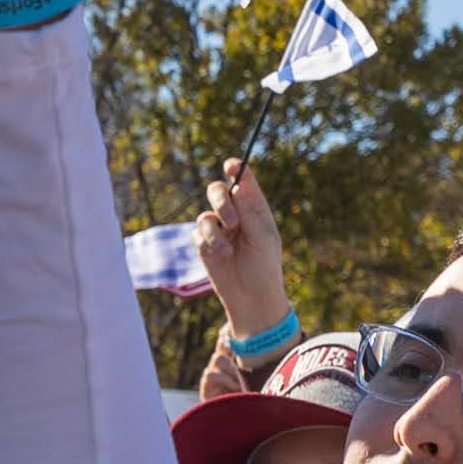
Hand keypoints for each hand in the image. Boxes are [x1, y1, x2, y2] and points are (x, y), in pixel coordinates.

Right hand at [193, 157, 289, 339]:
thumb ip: (250, 211)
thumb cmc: (264, 266)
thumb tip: (238, 184)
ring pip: (205, 214)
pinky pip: (198, 233)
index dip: (236, 168)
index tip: (230, 166)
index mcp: (254, 207)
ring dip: (215, 230)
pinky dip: (209, 242)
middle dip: (221, 202)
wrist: (251, 297)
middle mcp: (235, 214)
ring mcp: (218, 228)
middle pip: (217, 191)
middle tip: (233, 222)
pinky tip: (221, 255)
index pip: (242, 180)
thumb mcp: (263, 237)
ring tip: (228, 249)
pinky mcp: (204, 244)